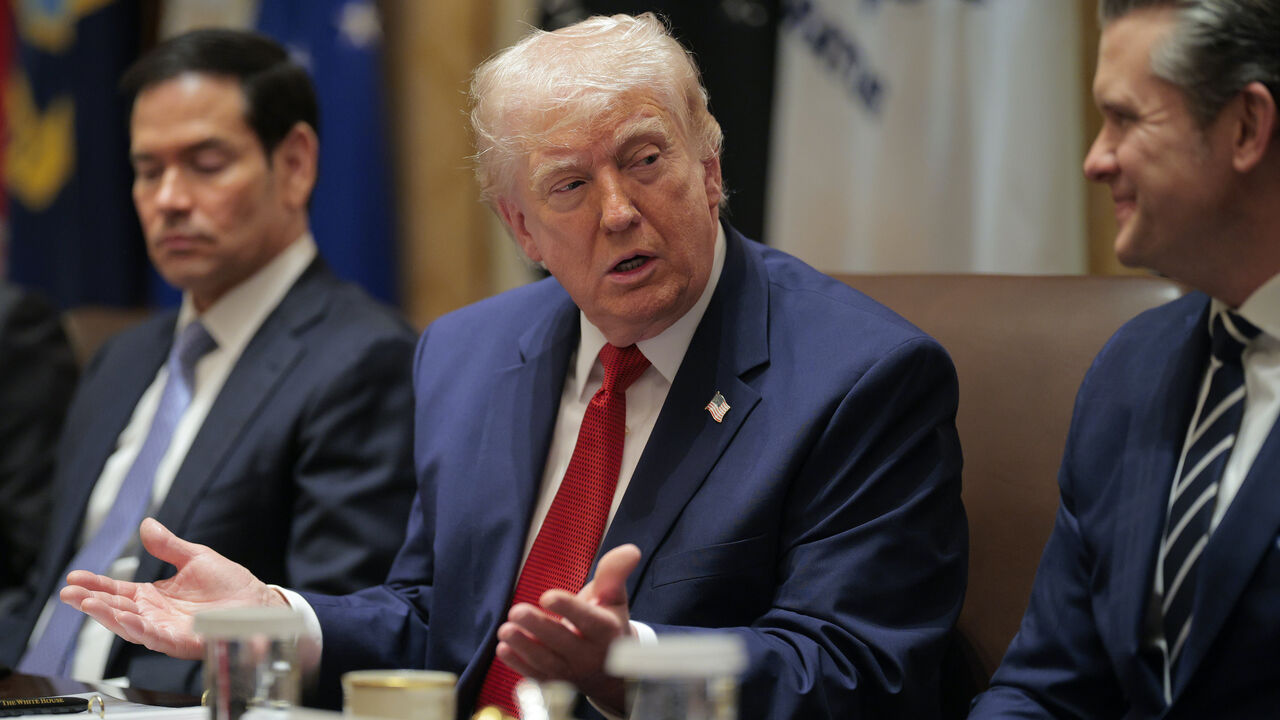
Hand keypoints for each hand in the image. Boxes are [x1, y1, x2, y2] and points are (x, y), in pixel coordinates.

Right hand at [59, 517, 286, 659]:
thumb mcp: (196, 558)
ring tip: (88, 604)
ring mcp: (168, 629)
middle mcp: (156, 614)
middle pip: (117, 609)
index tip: (73, 577)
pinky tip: (124, 619)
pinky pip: (156, 638)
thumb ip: (168, 546)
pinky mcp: (184, 641)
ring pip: (131, 626)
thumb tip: (146, 525)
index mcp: (155, 595)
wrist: (259, 603)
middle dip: (91, 602)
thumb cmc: (231, 584)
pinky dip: (139, 629)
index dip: (96, 584)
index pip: (118, 590)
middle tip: (69, 594)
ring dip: (108, 616)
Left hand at [495, 544, 641, 713]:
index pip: (588, 620)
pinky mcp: (555, 682)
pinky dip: (518, 665)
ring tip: (505, 630)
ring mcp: (571, 672)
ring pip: (546, 661)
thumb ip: (614, 573)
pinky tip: (503, 649)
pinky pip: (536, 676)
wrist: (611, 671)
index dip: (568, 608)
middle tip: (516, 612)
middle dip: (538, 627)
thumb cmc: (608, 625)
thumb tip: (630, 550)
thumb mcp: (615, 598)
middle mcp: (589, 654)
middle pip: (562, 642)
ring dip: (524, 646)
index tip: (547, 596)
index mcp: (606, 631)